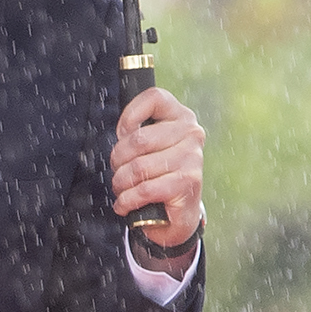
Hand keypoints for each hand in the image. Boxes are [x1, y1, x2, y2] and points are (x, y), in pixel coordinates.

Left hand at [111, 84, 202, 255]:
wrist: (179, 214)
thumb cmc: (160, 175)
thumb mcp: (150, 147)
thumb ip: (138, 131)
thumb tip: (123, 132)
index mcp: (181, 117)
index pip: (154, 98)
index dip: (130, 115)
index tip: (122, 134)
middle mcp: (191, 133)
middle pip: (138, 139)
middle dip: (118, 160)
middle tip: (118, 172)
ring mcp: (192, 158)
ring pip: (138, 167)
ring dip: (121, 183)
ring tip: (122, 189)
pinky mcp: (187, 183)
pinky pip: (144, 189)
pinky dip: (127, 200)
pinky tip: (125, 204)